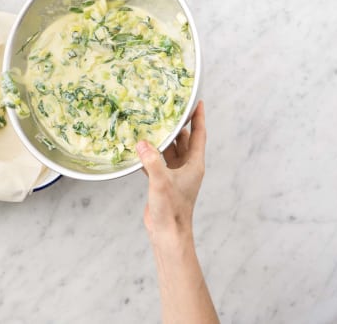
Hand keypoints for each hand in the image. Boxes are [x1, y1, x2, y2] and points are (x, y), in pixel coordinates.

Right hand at [137, 101, 206, 244]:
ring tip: (150, 124)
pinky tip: (138, 149)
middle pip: (183, 140)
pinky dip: (149, 154)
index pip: (198, 135)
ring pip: (169, 150)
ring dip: (161, 139)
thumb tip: (142, 143)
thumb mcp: (161, 182)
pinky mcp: (163, 182)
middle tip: (168, 108)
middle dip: (177, 124)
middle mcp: (187, 167)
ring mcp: (175, 175)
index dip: (198, 118)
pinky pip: (157, 162)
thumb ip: (152, 161)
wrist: (168, 233)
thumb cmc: (171, 210)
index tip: (197, 102)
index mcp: (194, 164)